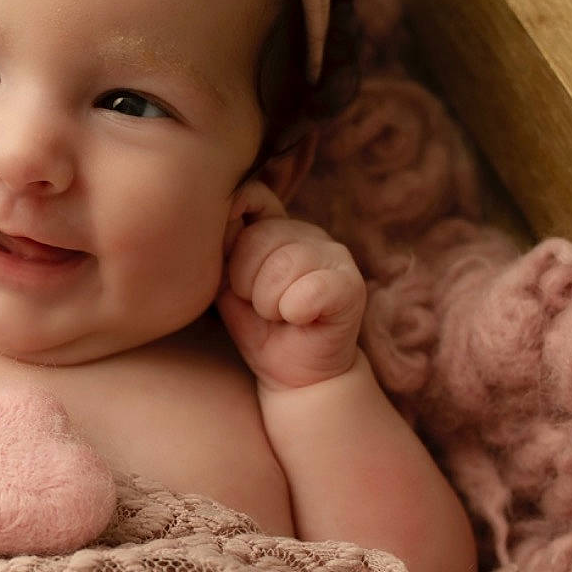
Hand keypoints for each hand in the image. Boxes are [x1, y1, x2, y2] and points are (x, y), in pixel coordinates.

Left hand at [217, 188, 365, 391]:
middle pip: (258, 238)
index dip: (231, 242)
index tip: (237, 280)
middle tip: (261, 307)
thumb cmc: (258, 326)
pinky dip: (294, 314)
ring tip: (279, 315)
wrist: (293, 374)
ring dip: (269, 304)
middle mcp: (309, 232)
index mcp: (277, 225)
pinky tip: (301, 320)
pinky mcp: (351, 285)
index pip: (250, 197)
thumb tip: (219, 210)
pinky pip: (308, 292)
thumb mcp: (226, 283)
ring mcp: (335, 254)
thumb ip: (221, 246)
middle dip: (246, 284)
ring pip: (282, 266)